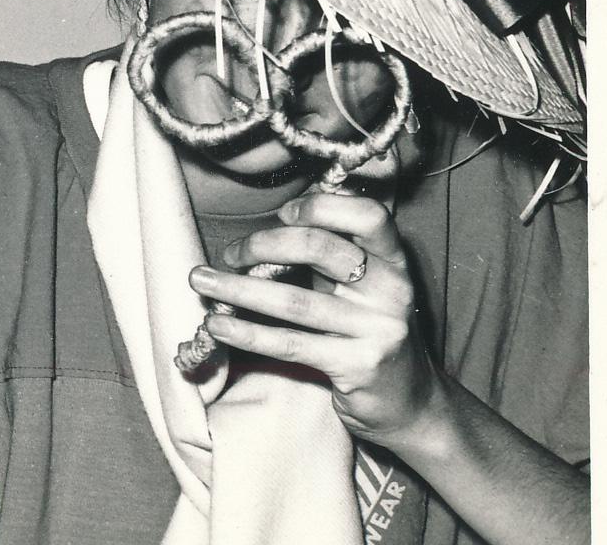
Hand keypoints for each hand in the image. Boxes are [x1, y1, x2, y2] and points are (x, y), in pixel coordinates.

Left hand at [186, 192, 448, 445]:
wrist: (407, 400)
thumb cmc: (367, 330)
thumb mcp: (361, 285)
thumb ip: (331, 251)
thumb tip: (276, 219)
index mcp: (393, 260)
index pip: (368, 215)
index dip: (320, 207)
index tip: (282, 214)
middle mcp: (392, 290)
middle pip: (322, 248)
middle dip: (263, 245)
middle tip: (229, 253)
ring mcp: (377, 329)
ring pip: (296, 300)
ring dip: (238, 288)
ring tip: (200, 281)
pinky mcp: (357, 365)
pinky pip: (291, 343)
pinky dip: (247, 332)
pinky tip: (218, 325)